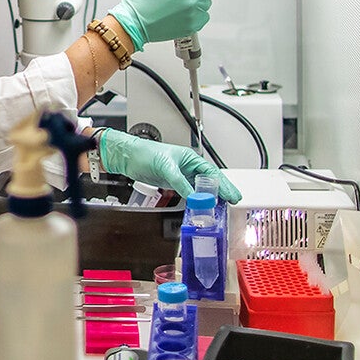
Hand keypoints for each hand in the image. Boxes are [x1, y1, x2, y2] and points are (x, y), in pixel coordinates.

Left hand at [98, 128, 240, 202]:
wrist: (127, 157)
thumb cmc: (144, 153)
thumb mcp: (165, 167)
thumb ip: (180, 183)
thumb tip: (195, 197)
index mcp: (189, 158)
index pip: (212, 173)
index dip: (223, 184)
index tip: (232, 195)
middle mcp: (187, 166)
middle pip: (209, 181)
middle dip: (221, 191)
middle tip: (232, 202)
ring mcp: (180, 175)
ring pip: (200, 188)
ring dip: (209, 197)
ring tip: (220, 207)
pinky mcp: (172, 183)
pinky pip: (188, 193)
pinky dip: (196, 200)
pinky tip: (201, 206)